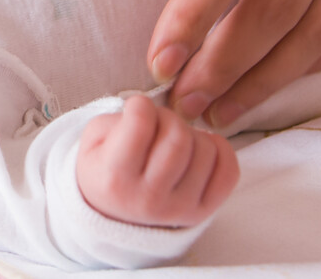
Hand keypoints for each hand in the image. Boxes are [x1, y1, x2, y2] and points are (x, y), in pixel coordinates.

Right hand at [77, 96, 238, 227]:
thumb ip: (117, 120)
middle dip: (169, 117)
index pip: (140, 124)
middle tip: (157, 123)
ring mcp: (180, 208)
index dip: (139, 105)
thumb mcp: (92, 142)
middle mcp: (149, 198)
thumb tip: (155, 111)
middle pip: (178, 137)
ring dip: (191, 134)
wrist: (113, 215)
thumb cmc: (104, 170)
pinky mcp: (203, 211)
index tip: (136, 108)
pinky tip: (198, 149)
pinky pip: (229, 170)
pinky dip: (219, 149)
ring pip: (206, 149)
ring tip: (173, 141)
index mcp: (115, 178)